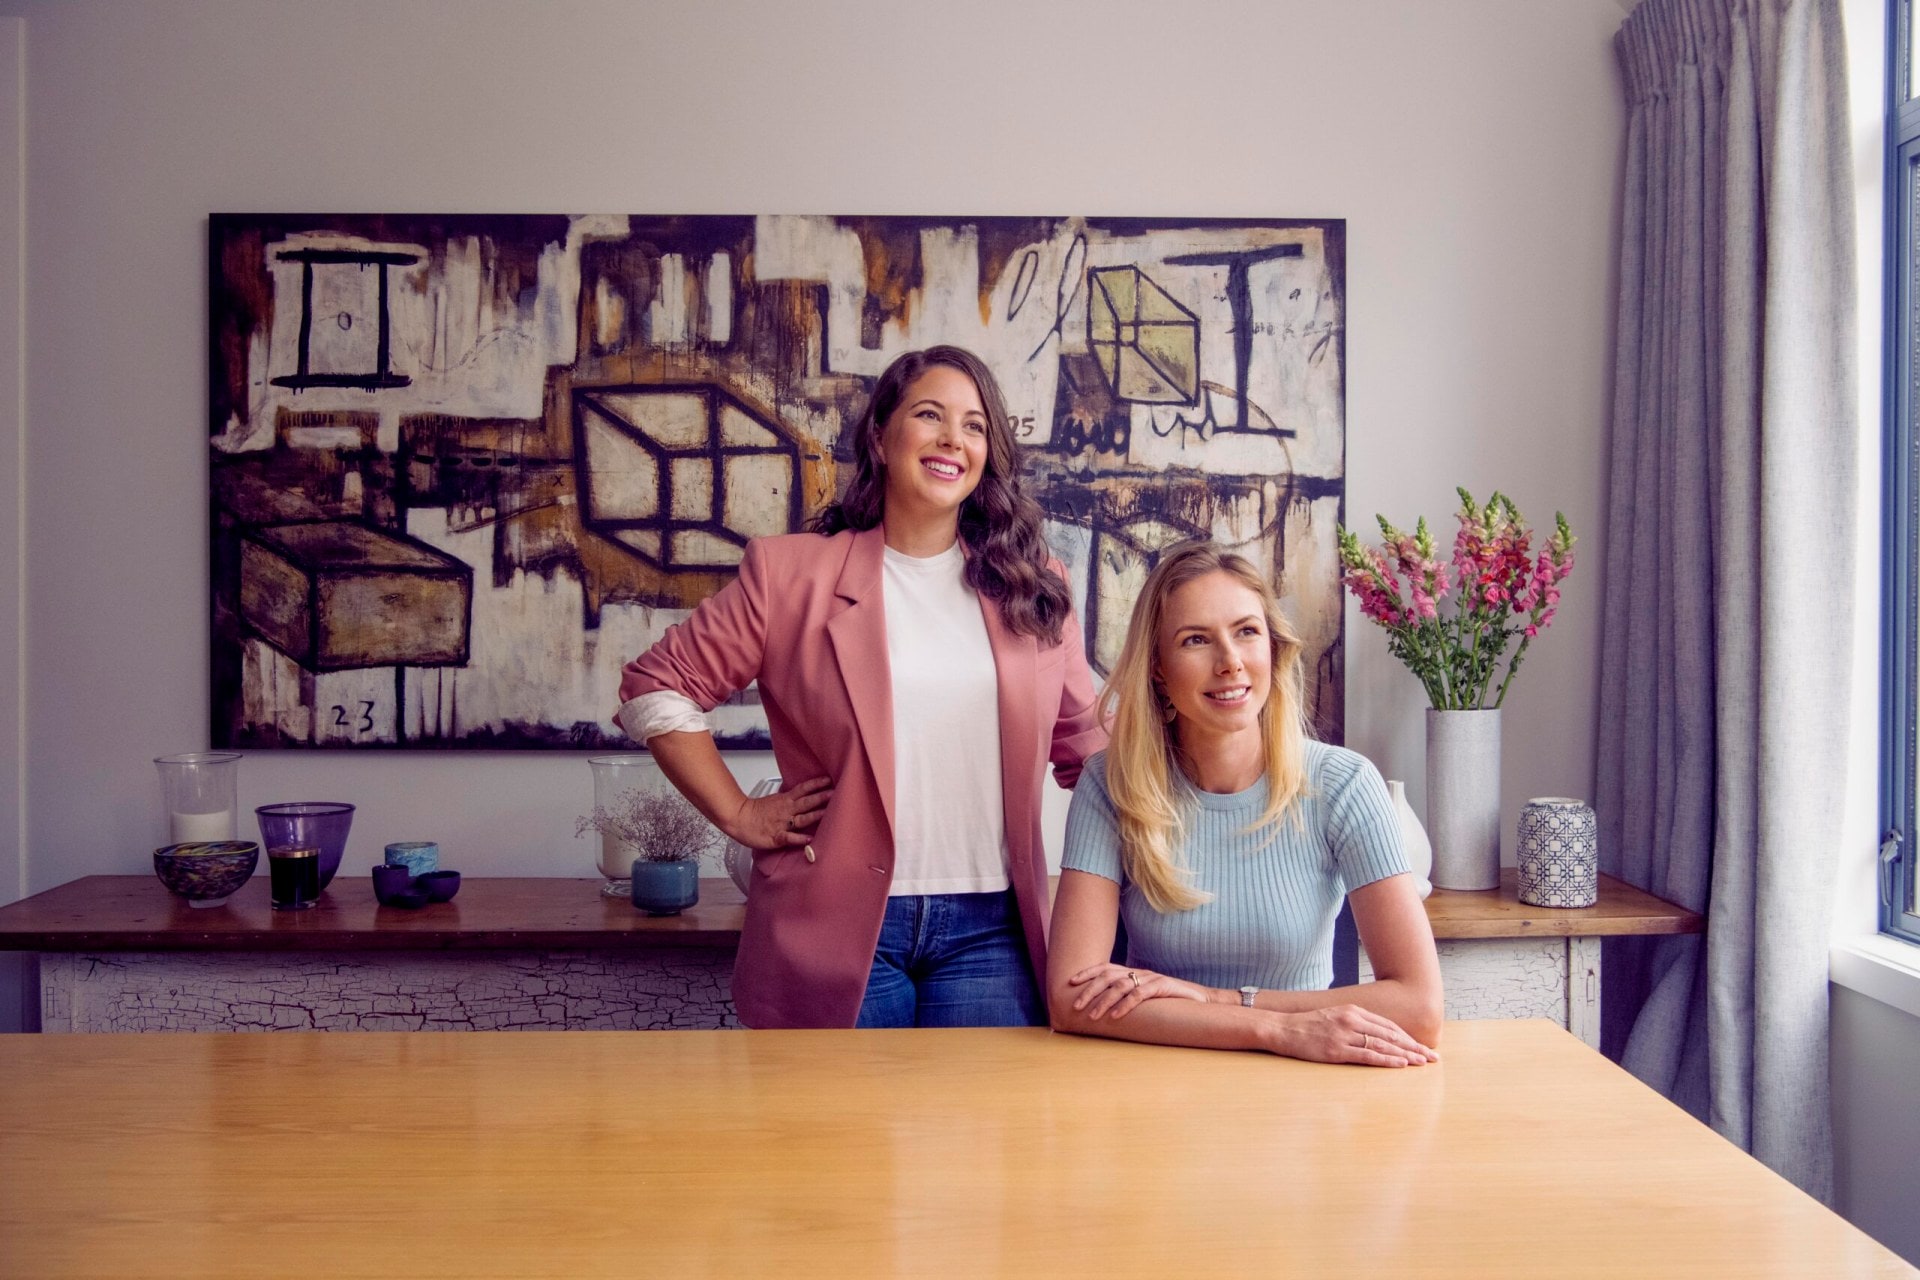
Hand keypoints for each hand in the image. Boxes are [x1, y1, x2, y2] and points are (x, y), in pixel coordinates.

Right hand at [728, 776, 831, 851]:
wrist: (738, 819)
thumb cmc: (755, 811)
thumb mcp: (775, 800)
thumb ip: (789, 798)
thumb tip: (802, 794)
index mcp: (785, 800)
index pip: (803, 789)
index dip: (815, 784)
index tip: (828, 779)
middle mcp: (786, 811)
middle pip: (805, 802)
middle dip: (820, 798)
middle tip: (835, 793)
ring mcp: (781, 824)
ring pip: (801, 819)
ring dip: (814, 815)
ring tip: (827, 813)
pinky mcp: (776, 837)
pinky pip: (789, 837)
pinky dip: (799, 839)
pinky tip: (809, 840)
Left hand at [1065, 963, 1211, 1020]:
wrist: (1200, 999)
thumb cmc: (1169, 1001)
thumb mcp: (1145, 996)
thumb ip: (1127, 997)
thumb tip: (1103, 1009)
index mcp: (1132, 973)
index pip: (1105, 968)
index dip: (1087, 973)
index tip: (1070, 982)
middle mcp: (1139, 972)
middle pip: (1108, 976)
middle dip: (1089, 990)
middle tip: (1076, 1006)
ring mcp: (1150, 978)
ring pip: (1121, 986)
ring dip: (1104, 1001)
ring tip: (1092, 1016)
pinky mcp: (1162, 987)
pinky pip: (1140, 995)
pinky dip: (1125, 1006)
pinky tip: (1115, 1017)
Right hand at [1271, 1005, 1437, 1066]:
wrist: (1282, 1028)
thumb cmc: (1307, 1025)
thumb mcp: (1334, 1016)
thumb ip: (1354, 1023)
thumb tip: (1373, 1035)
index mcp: (1353, 1010)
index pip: (1388, 1025)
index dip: (1408, 1037)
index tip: (1422, 1047)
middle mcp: (1353, 1019)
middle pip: (1391, 1035)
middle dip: (1415, 1047)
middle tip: (1433, 1057)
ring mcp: (1345, 1034)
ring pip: (1384, 1045)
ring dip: (1407, 1054)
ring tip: (1423, 1062)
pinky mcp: (1337, 1049)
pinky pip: (1368, 1056)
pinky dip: (1387, 1060)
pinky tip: (1401, 1064)